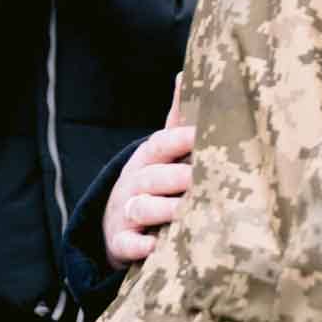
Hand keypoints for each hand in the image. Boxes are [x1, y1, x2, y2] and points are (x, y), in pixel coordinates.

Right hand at [102, 123, 194, 268]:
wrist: (118, 223)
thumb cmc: (156, 180)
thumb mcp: (162, 150)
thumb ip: (177, 119)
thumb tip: (186, 74)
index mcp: (149, 159)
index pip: (160, 143)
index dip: (181, 139)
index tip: (204, 134)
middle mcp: (134, 183)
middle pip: (152, 176)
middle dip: (176, 176)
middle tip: (201, 177)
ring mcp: (125, 213)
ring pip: (141, 208)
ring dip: (163, 209)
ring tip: (185, 211)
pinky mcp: (120, 243)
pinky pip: (126, 244)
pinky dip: (139, 246)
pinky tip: (155, 247)